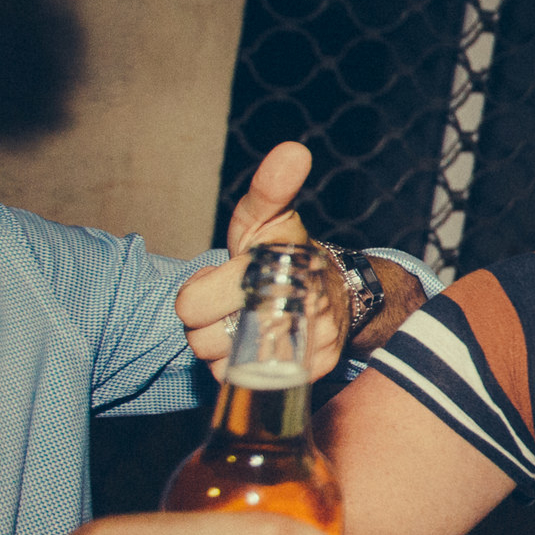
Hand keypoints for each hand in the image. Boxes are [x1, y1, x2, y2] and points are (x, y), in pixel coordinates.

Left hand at [177, 141, 351, 380]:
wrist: (343, 296)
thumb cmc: (289, 254)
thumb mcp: (270, 219)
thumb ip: (270, 188)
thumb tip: (293, 151)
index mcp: (276, 265)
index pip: (191, 303)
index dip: (200, 292)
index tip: (225, 281)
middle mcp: (295, 307)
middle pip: (200, 339)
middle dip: (209, 323)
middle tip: (232, 306)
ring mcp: (303, 344)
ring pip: (219, 364)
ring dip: (224, 348)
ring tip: (246, 325)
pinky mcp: (308, 373)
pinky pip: (245, 382)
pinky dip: (245, 369)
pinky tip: (260, 346)